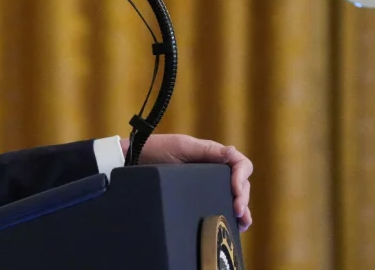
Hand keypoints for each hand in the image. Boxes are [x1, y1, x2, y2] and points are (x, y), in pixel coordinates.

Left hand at [123, 133, 253, 232]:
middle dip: (243, 198)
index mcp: (212, 155)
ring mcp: (206, 185)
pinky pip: (219, 206)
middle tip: (238, 212)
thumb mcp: (181, 148)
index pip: (240, 164)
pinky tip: (235, 226)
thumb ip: (207, 151)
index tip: (235, 191)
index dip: (242, 177)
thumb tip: (233, 152)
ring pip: (233, 197)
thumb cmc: (154, 150)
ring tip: (242, 222)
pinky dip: (230, 216)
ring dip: (242, 210)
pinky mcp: (197, 198)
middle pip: (241, 183)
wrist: (131, 163)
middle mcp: (213, 170)